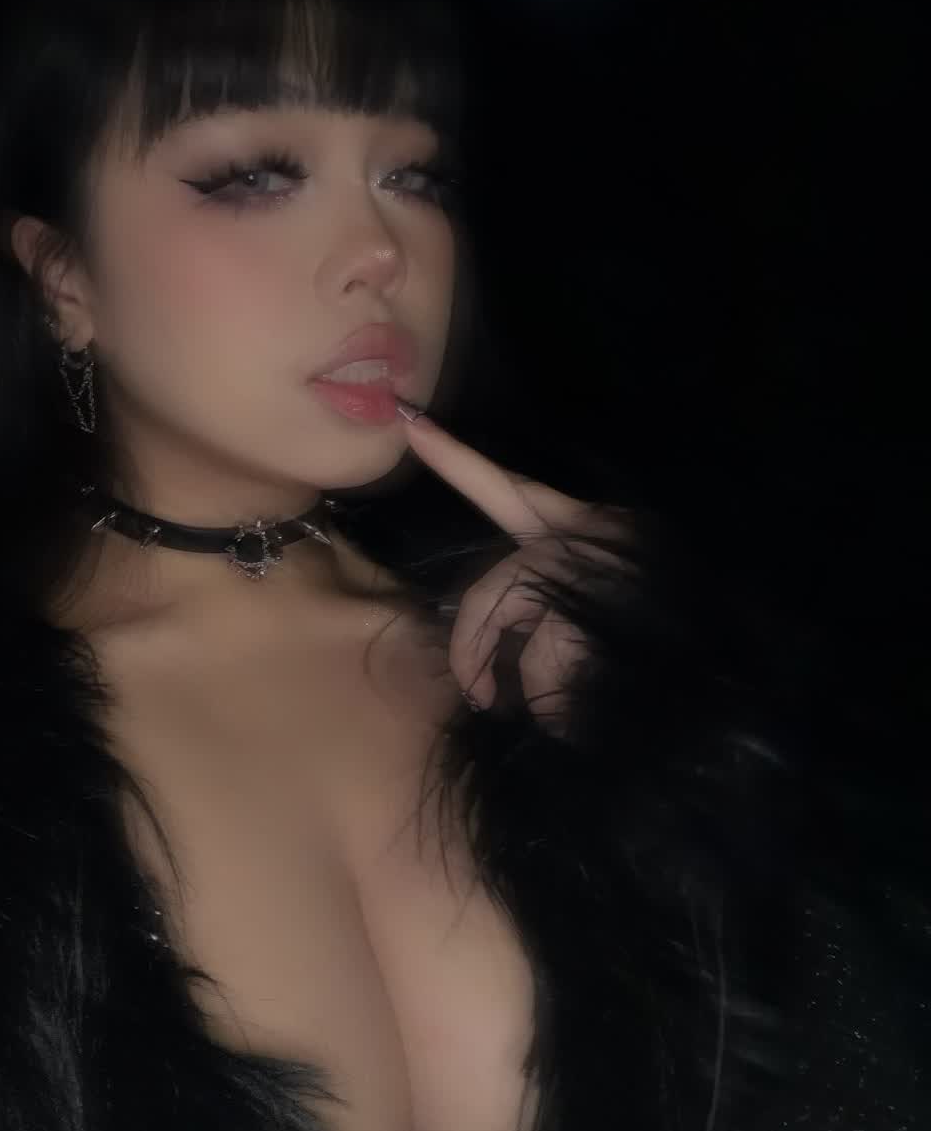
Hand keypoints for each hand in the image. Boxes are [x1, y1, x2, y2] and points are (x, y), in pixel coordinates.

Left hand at [398, 408, 633, 732]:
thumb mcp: (601, 607)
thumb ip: (543, 602)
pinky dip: (555, 705)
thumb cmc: (654, 647)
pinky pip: (544, 668)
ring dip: (536, 687)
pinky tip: (593, 710)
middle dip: (474, 649)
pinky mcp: (592, 610)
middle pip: (493, 588)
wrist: (722, 682)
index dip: (455, 458)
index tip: (407, 419)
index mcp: (584, 528)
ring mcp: (593, 569)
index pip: (509, 488)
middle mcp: (587, 537)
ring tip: (578, 706)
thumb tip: (491, 648)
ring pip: (518, 628)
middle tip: (482, 697)